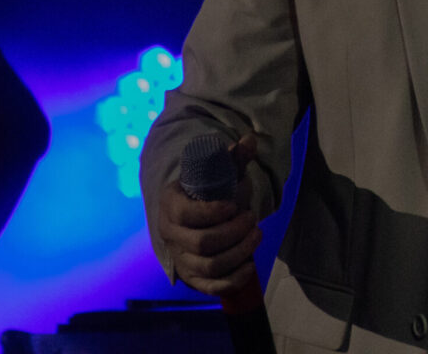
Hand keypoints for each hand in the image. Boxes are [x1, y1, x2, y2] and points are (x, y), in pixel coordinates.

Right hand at [157, 133, 263, 297]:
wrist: (195, 214)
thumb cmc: (208, 192)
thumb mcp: (218, 173)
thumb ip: (233, 159)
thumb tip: (249, 140)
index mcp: (171, 205)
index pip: (187, 214)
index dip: (214, 212)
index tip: (234, 205)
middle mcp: (171, 235)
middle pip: (203, 243)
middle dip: (234, 232)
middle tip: (252, 219)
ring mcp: (181, 259)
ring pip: (210, 266)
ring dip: (240, 252)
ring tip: (256, 234)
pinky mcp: (193, 278)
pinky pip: (211, 287)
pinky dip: (233, 280)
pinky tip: (250, 265)